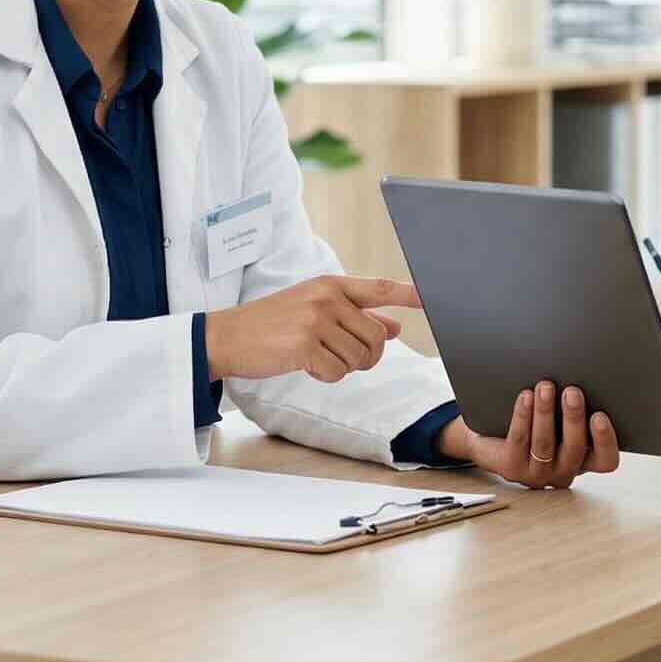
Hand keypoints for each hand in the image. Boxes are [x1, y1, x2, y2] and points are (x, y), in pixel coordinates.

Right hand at [204, 275, 416, 383]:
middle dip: (366, 356)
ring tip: (318, 358)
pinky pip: (338, 372)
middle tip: (342, 357)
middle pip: (376, 337)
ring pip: (360, 358)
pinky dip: (326, 376)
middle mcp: (326, 298)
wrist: (228, 336)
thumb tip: (395, 327)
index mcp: (331, 285)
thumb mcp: (314, 311)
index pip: (380, 287)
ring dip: (344, 367)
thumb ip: (356, 317)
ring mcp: (315, 321)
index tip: (431, 298)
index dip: (409, 293)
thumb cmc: (273, 324)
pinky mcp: (304, 345)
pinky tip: (306, 365)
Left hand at [436, 380, 620, 489]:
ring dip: (545, 413)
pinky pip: (520, 440)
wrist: (494, 440)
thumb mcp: (561, 418)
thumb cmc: (536, 424)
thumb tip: (580, 378)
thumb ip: (574, 408)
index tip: (599, 415)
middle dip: (573, 418)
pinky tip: (525, 397)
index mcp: (583, 460)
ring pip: (544, 444)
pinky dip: (523, 416)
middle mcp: (563, 471)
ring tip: (544, 387)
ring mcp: (537, 474)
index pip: (605, 460)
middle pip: (574, 450)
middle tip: (571, 392)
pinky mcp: (512, 468)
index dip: (605, 440)